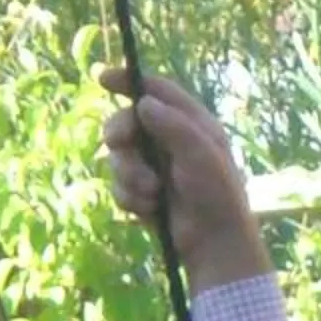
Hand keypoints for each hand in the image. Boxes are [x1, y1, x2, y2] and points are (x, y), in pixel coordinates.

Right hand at [101, 70, 271, 290]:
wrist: (214, 242)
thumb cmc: (217, 194)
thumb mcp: (201, 154)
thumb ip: (173, 125)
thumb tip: (143, 102)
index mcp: (190, 123)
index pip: (155, 91)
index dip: (128, 81)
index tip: (103, 78)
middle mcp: (168, 141)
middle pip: (126, 122)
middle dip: (119, 134)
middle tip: (117, 143)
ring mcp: (153, 167)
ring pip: (117, 157)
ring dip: (129, 175)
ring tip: (152, 193)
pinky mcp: (142, 193)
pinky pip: (118, 186)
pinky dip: (130, 198)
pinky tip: (149, 210)